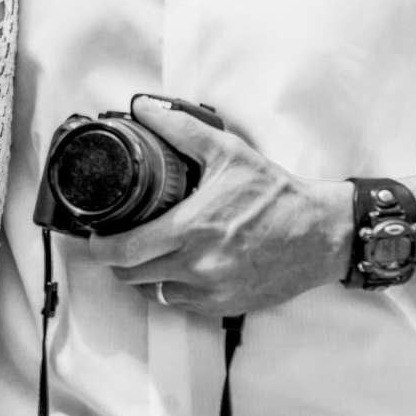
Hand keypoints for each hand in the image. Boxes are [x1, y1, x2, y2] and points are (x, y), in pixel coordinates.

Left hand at [91, 94, 351, 315]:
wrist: (319, 234)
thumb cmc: (275, 195)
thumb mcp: (228, 152)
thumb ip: (181, 129)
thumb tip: (145, 108)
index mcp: (191, 230)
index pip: (123, 251)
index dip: (99, 247)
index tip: (95, 235)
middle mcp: (197, 266)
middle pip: (130, 277)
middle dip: (116, 261)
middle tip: (116, 242)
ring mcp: (210, 292)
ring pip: (153, 293)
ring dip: (143, 276)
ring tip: (146, 254)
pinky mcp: (224, 307)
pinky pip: (181, 304)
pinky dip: (172, 288)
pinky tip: (178, 267)